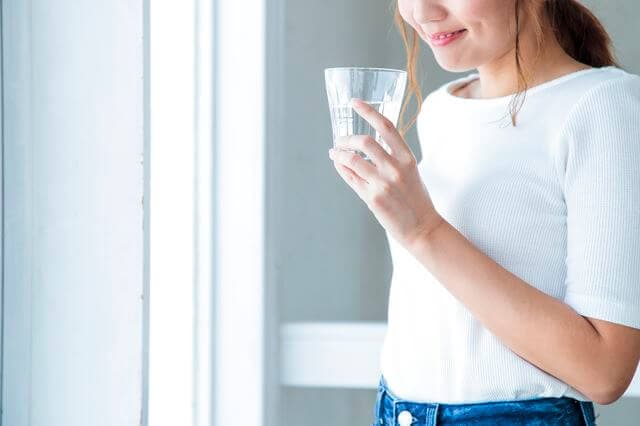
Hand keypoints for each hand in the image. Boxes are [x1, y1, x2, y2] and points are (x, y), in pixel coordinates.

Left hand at [328, 98, 442, 248]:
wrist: (422, 227)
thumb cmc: (416, 199)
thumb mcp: (410, 171)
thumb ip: (392, 156)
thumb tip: (369, 143)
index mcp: (407, 157)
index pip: (386, 127)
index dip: (368, 111)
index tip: (355, 102)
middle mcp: (395, 168)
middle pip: (364, 141)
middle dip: (347, 138)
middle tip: (340, 139)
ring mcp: (383, 183)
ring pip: (352, 159)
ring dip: (339, 153)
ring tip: (334, 153)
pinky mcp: (372, 198)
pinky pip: (350, 178)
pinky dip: (341, 169)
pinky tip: (339, 166)